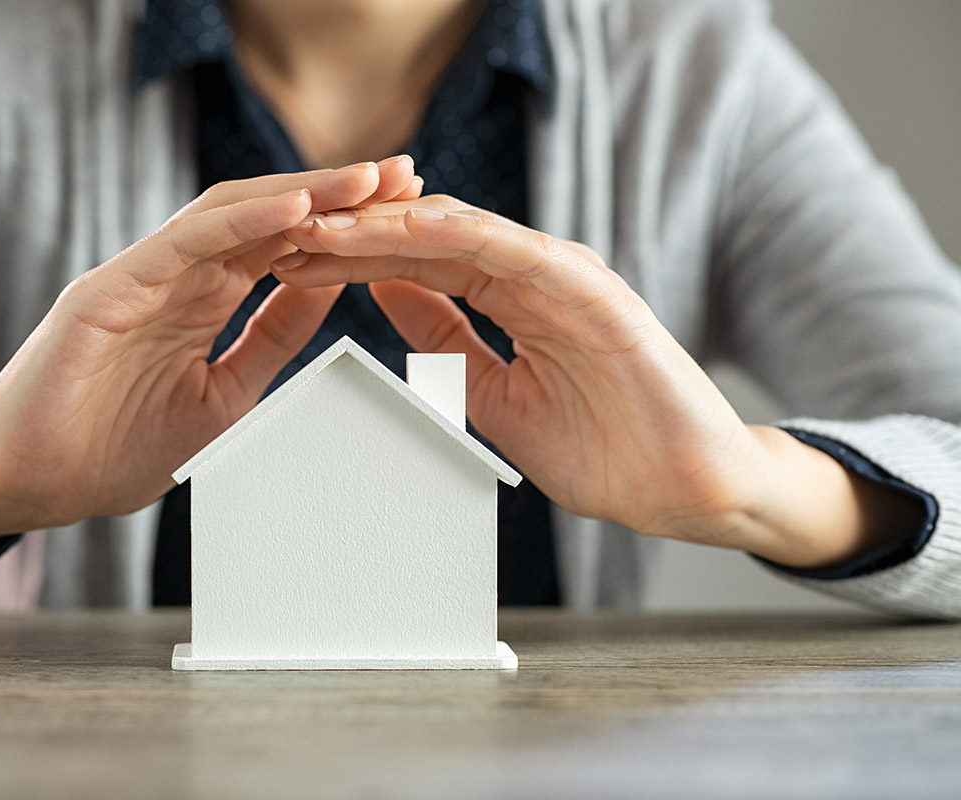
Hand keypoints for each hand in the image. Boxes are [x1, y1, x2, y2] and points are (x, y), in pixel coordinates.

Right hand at [0, 159, 421, 566]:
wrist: (32, 486)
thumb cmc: (114, 448)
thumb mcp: (225, 394)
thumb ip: (271, 338)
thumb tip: (329, 287)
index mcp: (203, 300)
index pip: (284, 245)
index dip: (346, 224)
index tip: (411, 213)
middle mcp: (176, 276)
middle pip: (268, 216)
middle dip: (338, 193)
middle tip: (406, 174)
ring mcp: (141, 277)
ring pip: (231, 215)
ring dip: (302, 192)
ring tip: (367, 180)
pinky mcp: (107, 290)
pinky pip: (183, 245)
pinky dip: (241, 223)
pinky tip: (297, 208)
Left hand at [274, 197, 920, 567]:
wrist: (682, 487)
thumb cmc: (603, 447)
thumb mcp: (494, 394)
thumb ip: (447, 341)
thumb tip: (388, 298)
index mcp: (508, 301)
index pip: (414, 269)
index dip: (350, 263)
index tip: (289, 263)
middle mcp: (531, 277)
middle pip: (425, 243)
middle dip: (353, 236)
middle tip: (285, 232)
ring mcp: (562, 279)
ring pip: (460, 234)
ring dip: (388, 227)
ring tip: (324, 225)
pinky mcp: (591, 291)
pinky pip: (514, 254)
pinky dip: (456, 237)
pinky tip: (404, 230)